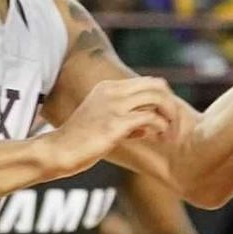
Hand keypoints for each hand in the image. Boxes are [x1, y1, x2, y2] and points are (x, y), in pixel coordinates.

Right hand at [42, 75, 179, 176]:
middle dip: (171, 104)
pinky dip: (159, 128)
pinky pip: (149, 119)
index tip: (167, 117)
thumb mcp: (102, 121)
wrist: (58, 151)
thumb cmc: (79, 141)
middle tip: (175, 125)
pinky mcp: (115, 124)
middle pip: (157, 86)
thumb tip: (147, 126)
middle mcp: (112, 91)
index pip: (149, 82)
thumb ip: (124, 117)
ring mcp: (113, 106)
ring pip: (156, 98)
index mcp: (108, 87)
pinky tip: (158, 138)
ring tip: (170, 134)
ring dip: (169, 117)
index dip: (164, 98)